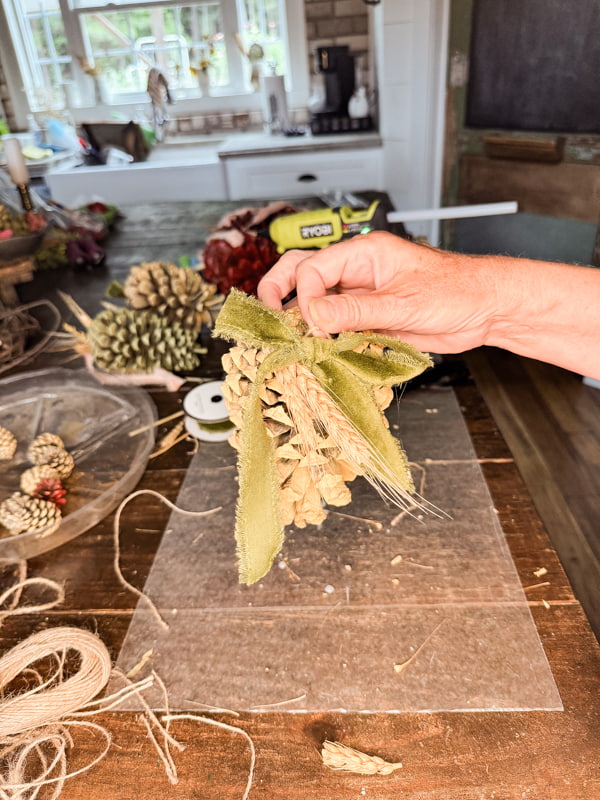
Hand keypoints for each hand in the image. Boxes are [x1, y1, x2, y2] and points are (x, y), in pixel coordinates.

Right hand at [258, 232, 499, 353]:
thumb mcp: (405, 303)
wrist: (486, 310)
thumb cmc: (459, 290)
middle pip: (304, 272)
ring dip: (302, 318)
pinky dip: (324, 336)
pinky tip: (319, 349)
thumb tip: (314, 315)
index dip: (305, 298)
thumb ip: (358, 310)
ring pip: (317, 300)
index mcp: (365, 253)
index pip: (314, 268)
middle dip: (280, 290)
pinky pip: (337, 324)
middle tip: (266, 314)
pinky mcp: (371, 317)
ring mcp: (363, 294)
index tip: (313, 325)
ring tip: (290, 337)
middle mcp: (358, 271)